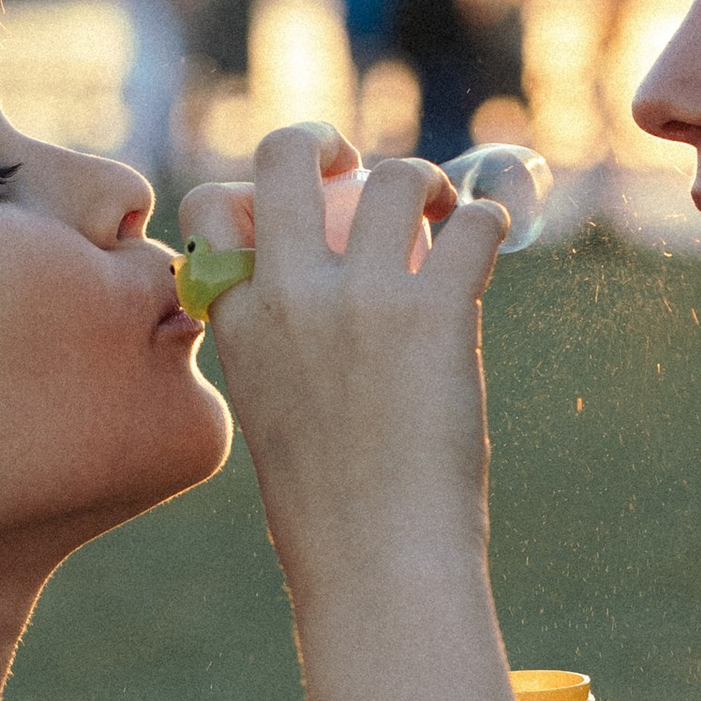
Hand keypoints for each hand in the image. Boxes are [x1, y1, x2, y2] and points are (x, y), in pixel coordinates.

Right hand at [205, 124, 506, 601]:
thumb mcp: (273, 412)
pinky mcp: (433, 312)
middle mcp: (288, 291)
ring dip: (427, 182)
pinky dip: (489, 222)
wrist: (375, 560)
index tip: (294, 213)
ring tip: (445, 212)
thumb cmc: (330, 508)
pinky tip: (491, 245)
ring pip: (396, 178)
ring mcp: (361, 296)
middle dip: (326, 140)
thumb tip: (341, 296)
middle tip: (360, 168)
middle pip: (289, 152)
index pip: (209, 204)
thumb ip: (284, 343)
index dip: (249, 190)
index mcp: (235, 318)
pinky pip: (473, 225)